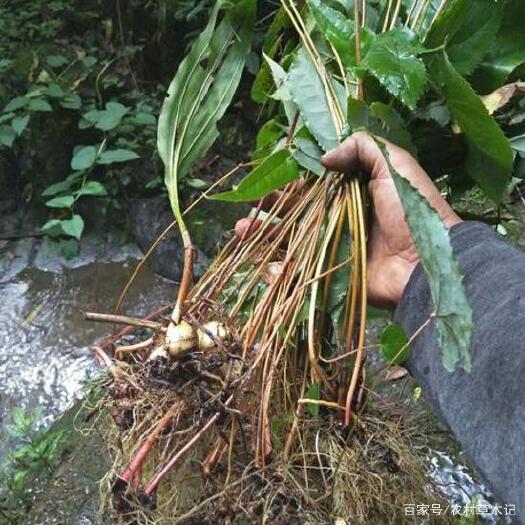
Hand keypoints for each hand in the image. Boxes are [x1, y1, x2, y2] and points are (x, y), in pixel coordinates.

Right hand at [235, 131, 461, 308]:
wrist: (427, 264)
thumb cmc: (413, 211)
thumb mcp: (394, 166)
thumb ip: (363, 147)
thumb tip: (323, 157)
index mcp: (351, 196)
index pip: (312, 188)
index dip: (288, 185)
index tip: (265, 181)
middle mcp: (339, 222)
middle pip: (296, 215)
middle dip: (268, 211)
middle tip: (245, 209)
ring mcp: (333, 251)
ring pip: (290, 242)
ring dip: (263, 237)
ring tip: (240, 230)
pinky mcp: (332, 277)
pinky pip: (298, 274)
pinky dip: (276, 270)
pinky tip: (258, 262)